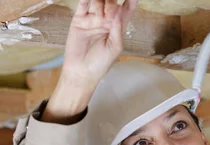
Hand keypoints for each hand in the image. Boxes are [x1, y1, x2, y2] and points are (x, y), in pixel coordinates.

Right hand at [43, 0, 136, 122]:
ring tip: (100, 17)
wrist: (81, 72)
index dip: (130, 0)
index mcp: (118, 26)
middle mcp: (106, 20)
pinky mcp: (79, 19)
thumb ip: (118, 28)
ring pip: (98, 0)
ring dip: (100, 4)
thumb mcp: (115, 47)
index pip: (127, 8)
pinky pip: (83, 4)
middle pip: (112, 2)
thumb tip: (119, 9)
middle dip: (112, 4)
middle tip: (109, 16)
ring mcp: (92, 19)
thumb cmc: (100, 64)